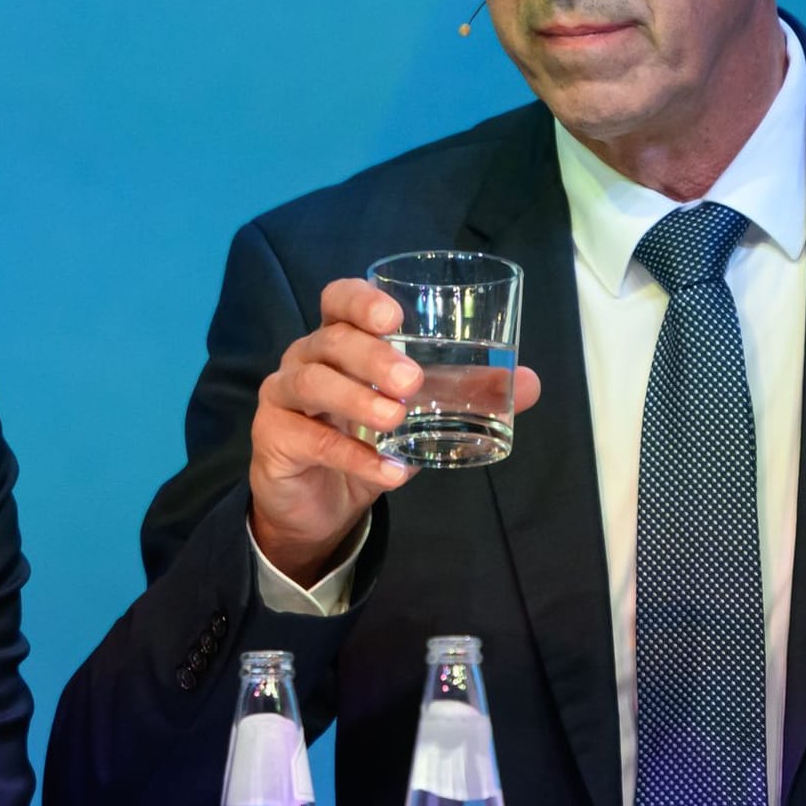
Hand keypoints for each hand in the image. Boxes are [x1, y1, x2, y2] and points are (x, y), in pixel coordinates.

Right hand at [248, 278, 539, 583]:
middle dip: (370, 356)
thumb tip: (531, 382)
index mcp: (339, 340)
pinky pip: (311, 441)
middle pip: (329, 341)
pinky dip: (353, 457)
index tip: (393, 315)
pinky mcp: (275, 438)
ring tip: (396, 420)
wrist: (317, 506)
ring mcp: (283, 397)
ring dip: (355, 399)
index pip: (337, 300)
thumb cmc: (365, 441)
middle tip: (411, 380)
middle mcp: (305, 359)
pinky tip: (389, 473)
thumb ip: (467, 394)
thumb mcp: (419, 415)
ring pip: (311, 382)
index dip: (360, 300)